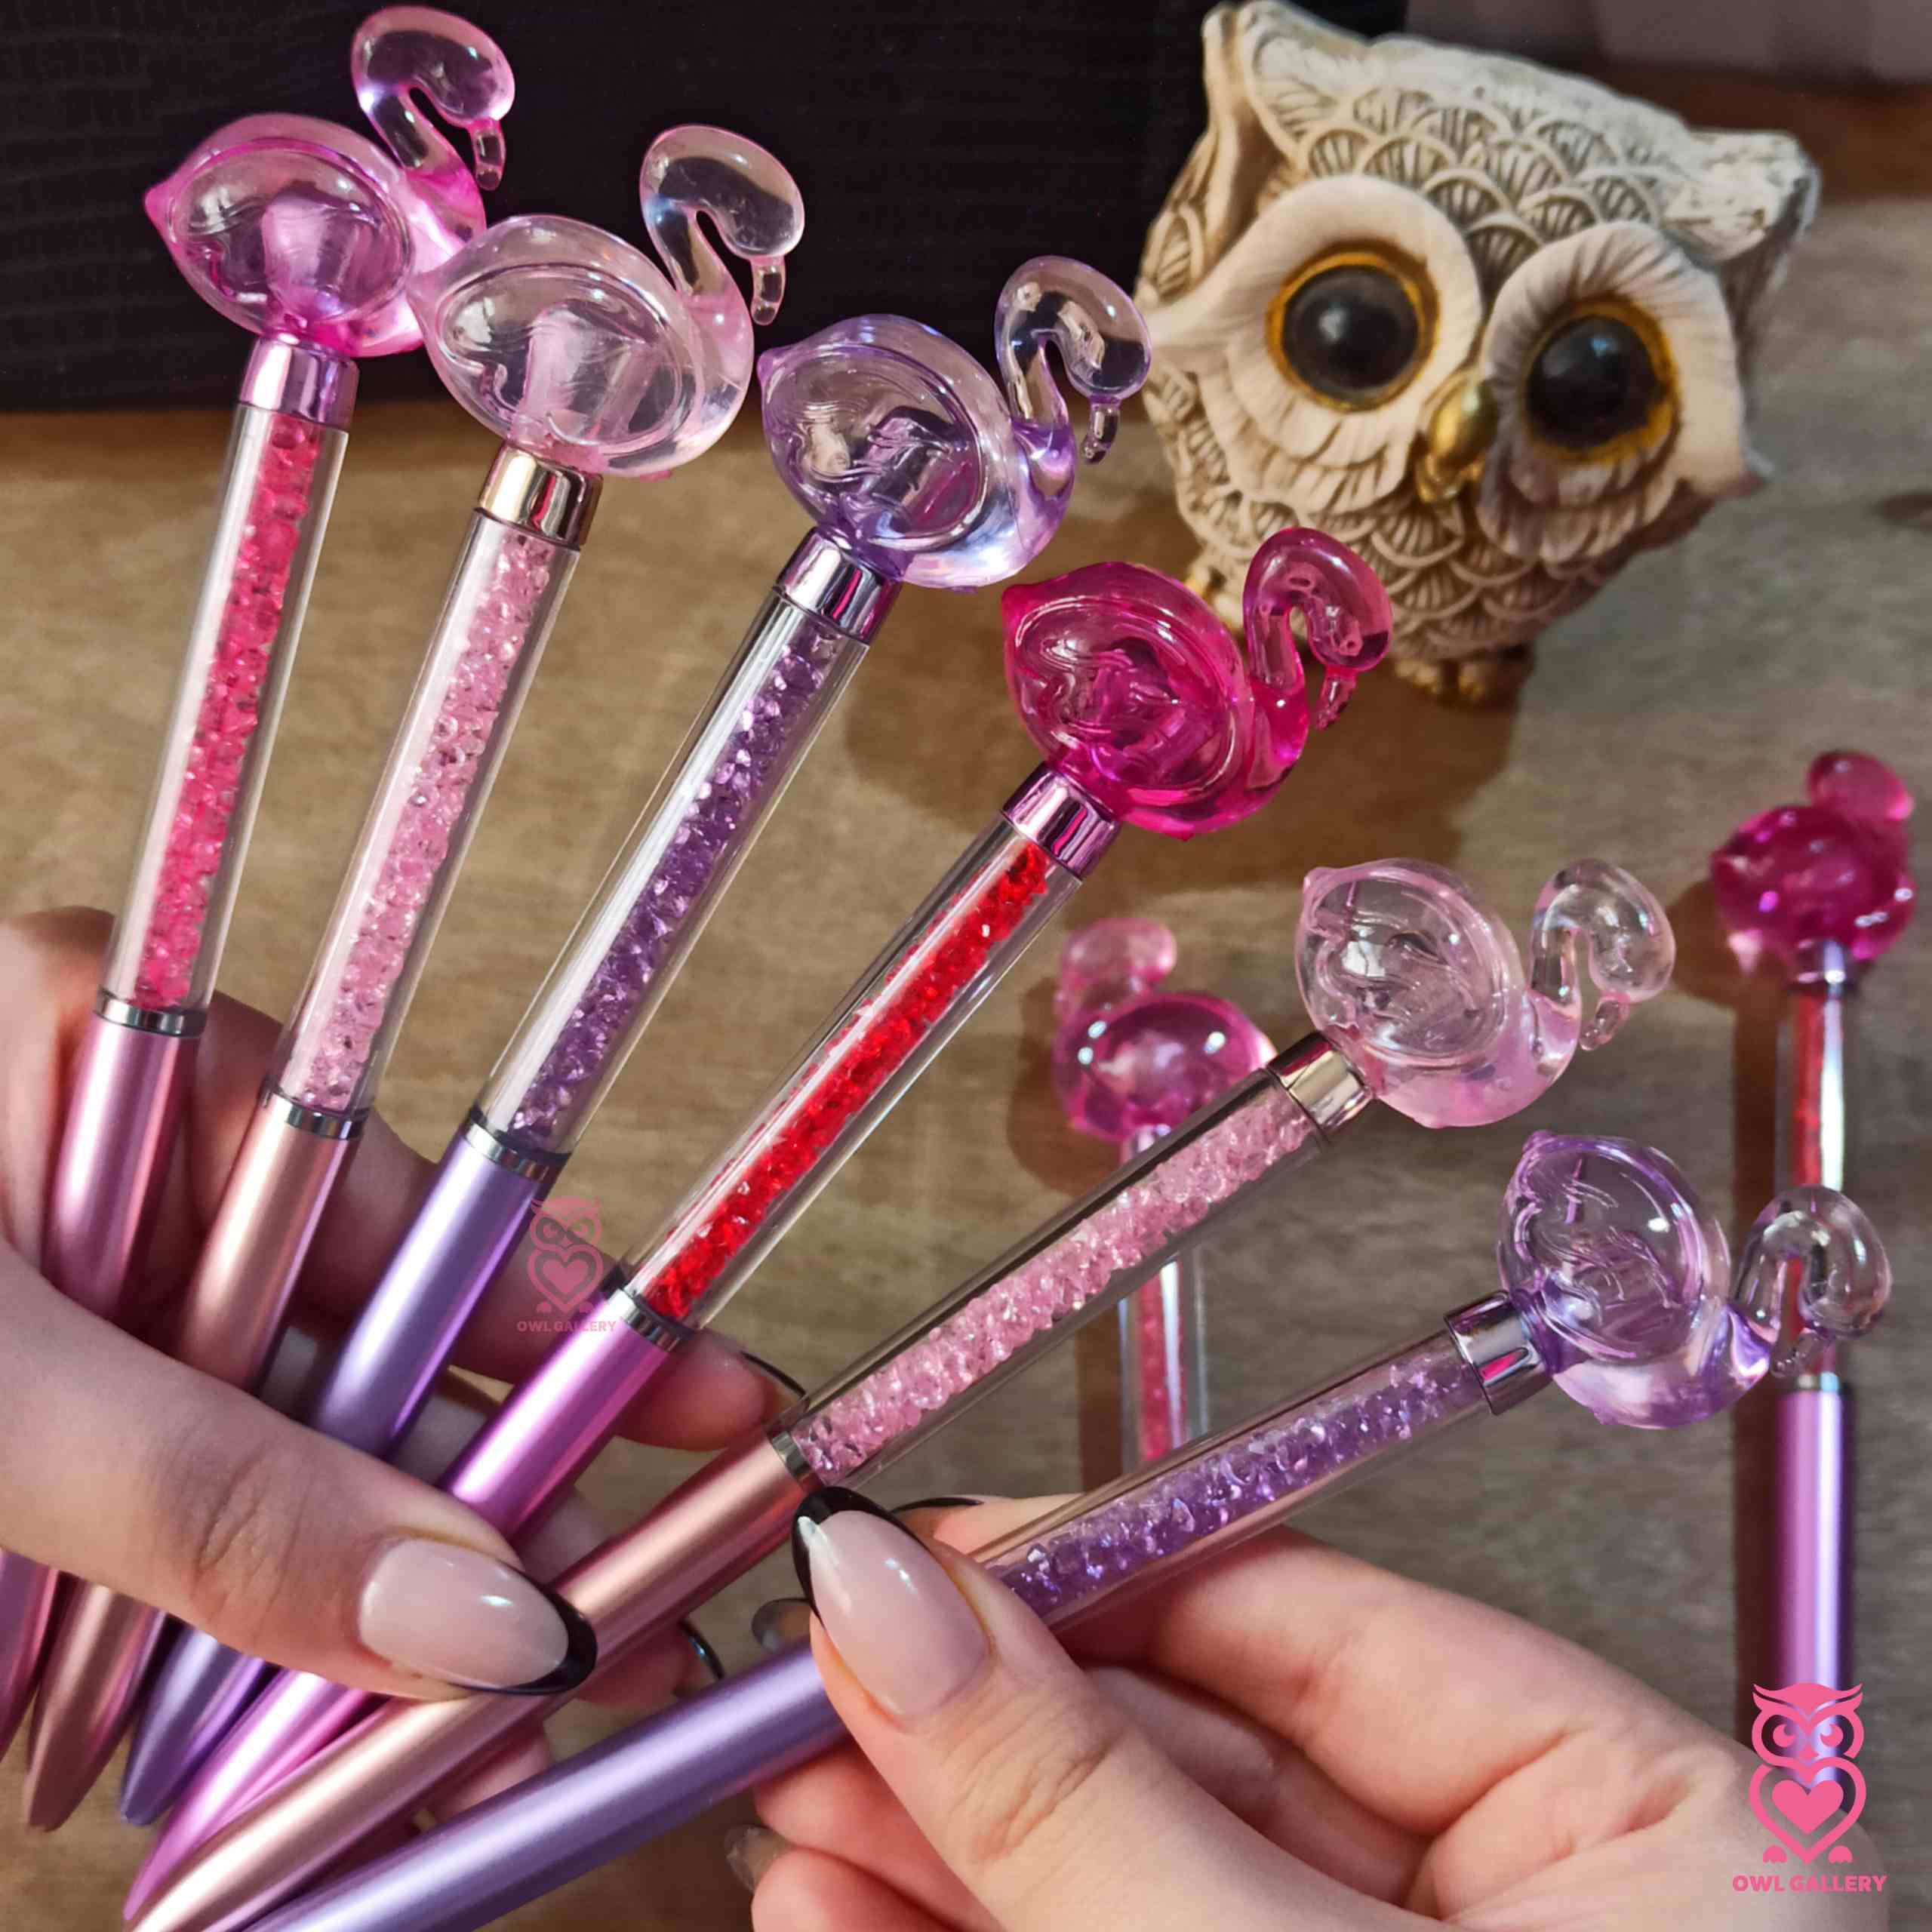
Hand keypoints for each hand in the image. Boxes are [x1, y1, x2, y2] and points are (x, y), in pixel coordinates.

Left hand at [0, 908, 784, 1708]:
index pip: (413, 1204)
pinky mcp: (46, 1430)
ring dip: (378, 1609)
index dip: (568, 1330)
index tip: (715, 1408)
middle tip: (621, 1639)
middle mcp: (127, 1177)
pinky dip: (253, 1635)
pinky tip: (333, 1730)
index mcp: (124, 1066)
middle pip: (374, 1356)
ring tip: (494, 1735)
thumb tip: (479, 1613)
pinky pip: (194, 1527)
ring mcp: (86, 1305)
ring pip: (290, 1464)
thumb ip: (213, 1489)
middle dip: (488, 1519)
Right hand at [746, 1497, 1884, 1929]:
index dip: (1086, 1568)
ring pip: (1141, 1863)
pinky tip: (854, 1907)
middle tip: (827, 1682)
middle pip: (1204, 1738)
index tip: (915, 1560)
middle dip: (986, 1718)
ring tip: (803, 1805)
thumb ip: (1077, 1802)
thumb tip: (901, 1607)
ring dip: (949, 1837)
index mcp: (1631, 1815)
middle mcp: (1534, 1896)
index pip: (1307, 1607)